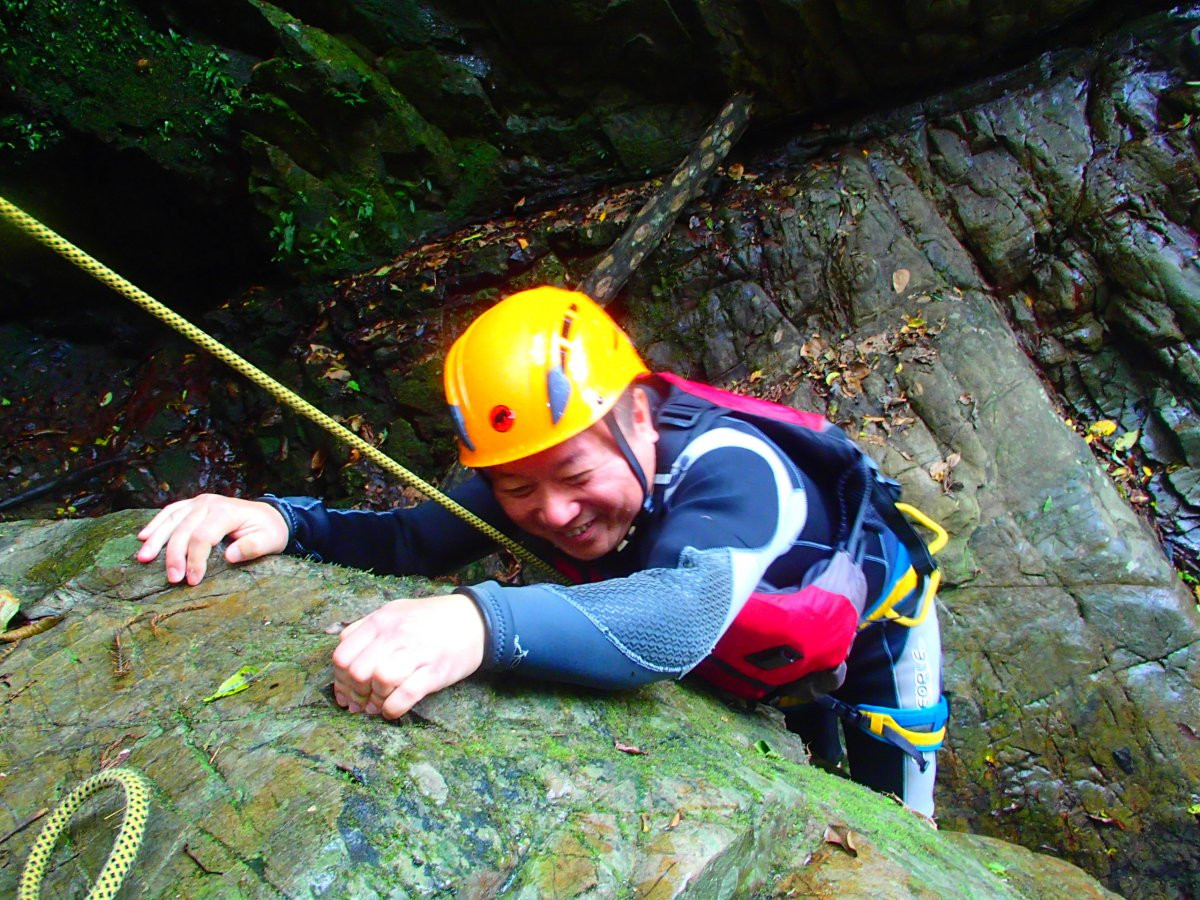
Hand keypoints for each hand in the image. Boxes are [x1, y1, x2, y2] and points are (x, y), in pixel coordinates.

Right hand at [136, 494, 288, 584]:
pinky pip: (170, 512)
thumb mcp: (269, 541)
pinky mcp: (193, 505)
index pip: (203, 537)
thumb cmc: (269, 531)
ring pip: (171, 520)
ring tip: (143, 558)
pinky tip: (143, 536)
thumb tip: (231, 556)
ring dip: (156, 539)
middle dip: (174, 556)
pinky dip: (156, 523)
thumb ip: (252, 547)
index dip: (195, 559)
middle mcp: (209, 503)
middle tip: (172, 579)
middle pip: (183, 530)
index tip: (192, 580)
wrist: (270, 515)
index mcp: (226, 511)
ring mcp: (199, 502)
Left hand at [332, 593, 484, 719]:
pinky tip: (391, 710)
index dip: (339, 679)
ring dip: (374, 700)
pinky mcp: (435, 671)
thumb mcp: (395, 612)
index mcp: (382, 620)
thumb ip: (366, 629)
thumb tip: (342, 661)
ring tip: (377, 705)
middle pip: (358, 672)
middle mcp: (396, 634)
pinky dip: (392, 709)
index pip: (343, 655)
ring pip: (380, 681)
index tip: (346, 691)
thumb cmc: (431, 620)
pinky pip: (405, 695)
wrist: (475, 621)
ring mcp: (417, 652)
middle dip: (356, 693)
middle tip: (361, 702)